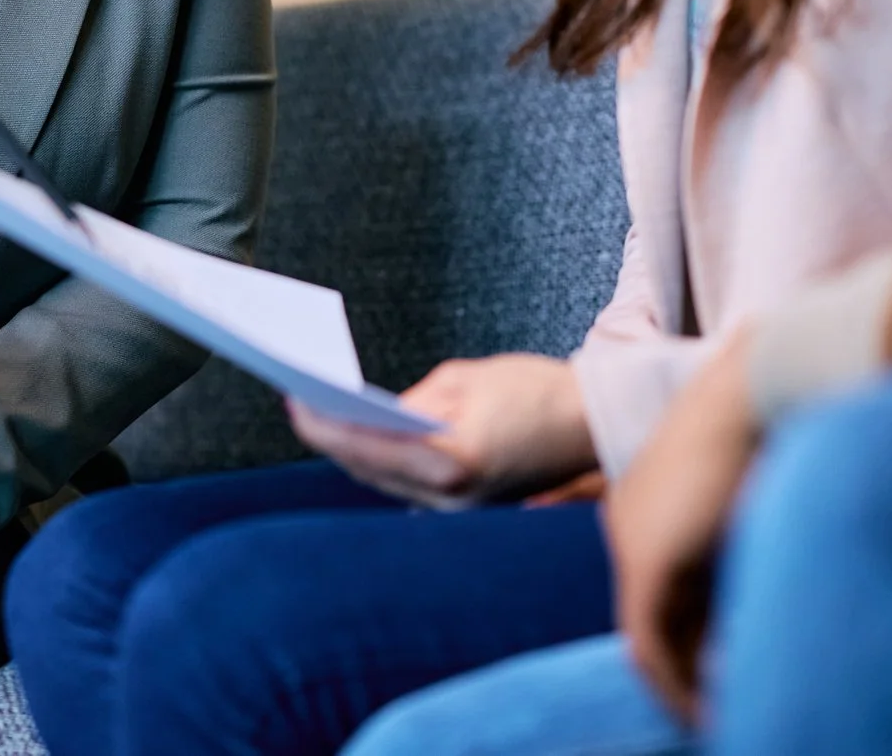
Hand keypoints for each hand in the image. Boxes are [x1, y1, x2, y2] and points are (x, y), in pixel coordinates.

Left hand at [287, 353, 596, 508]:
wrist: (597, 426)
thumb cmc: (537, 392)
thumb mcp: (466, 380)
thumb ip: (411, 402)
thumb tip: (369, 415)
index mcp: (453, 461)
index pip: (368, 447)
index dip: (324, 425)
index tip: (294, 401)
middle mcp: (453, 500)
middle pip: (369, 471)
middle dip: (331, 435)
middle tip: (297, 400)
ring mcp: (460, 512)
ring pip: (385, 482)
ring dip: (353, 450)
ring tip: (318, 414)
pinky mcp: (467, 510)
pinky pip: (408, 486)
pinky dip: (381, 461)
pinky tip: (361, 435)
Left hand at [608, 328, 762, 722]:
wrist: (760, 389)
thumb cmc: (774, 422)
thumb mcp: (749, 483)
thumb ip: (737, 533)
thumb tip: (766, 588)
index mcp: (650, 499)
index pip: (665, 586)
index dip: (696, 635)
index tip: (728, 671)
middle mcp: (628, 520)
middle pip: (654, 614)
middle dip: (690, 667)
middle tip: (719, 711)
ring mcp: (631, 541)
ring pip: (647, 636)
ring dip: (684, 685)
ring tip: (718, 720)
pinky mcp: (647, 562)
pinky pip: (650, 643)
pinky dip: (676, 684)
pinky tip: (708, 713)